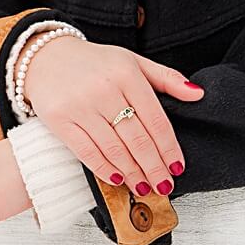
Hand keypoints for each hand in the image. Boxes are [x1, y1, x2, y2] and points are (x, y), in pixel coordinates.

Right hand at [21, 34, 203, 197]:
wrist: (46, 57)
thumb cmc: (96, 62)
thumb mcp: (133, 61)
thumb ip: (167, 78)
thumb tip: (198, 94)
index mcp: (127, 74)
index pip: (155, 119)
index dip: (169, 147)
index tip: (178, 166)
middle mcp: (105, 90)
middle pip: (137, 138)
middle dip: (154, 166)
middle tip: (165, 185)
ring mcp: (81, 106)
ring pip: (114, 149)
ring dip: (133, 173)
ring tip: (145, 187)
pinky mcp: (60, 120)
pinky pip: (87, 152)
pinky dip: (104, 169)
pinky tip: (118, 180)